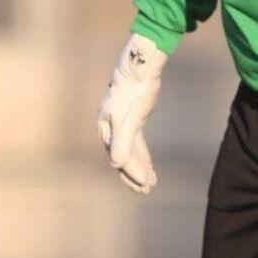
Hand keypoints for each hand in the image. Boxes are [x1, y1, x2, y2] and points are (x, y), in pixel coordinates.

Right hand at [97, 33, 167, 193]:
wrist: (141, 68)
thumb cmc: (135, 91)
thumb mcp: (130, 118)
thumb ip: (123, 141)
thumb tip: (115, 165)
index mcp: (106, 128)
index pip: (119, 156)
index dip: (131, 172)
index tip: (145, 184)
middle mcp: (110, 128)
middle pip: (122, 156)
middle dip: (134, 174)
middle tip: (147, 189)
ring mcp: (121, 123)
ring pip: (129, 151)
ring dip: (139, 166)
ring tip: (150, 182)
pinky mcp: (132, 119)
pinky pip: (135, 142)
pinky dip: (142, 155)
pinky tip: (149, 165)